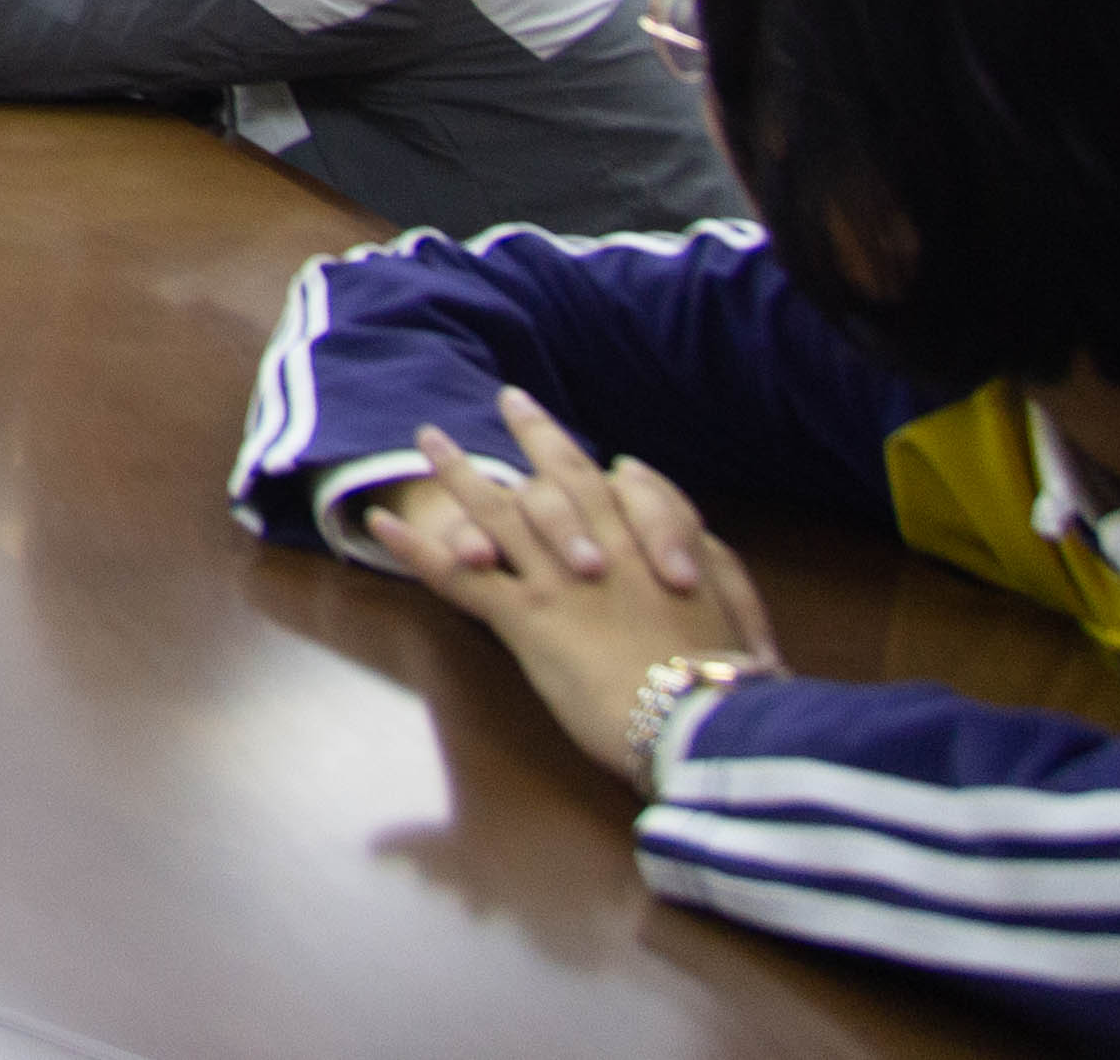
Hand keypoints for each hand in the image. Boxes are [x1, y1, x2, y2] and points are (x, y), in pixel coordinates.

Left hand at [356, 387, 785, 784]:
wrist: (704, 720)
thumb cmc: (729, 678)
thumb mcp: (740, 610)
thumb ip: (714, 570)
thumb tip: (697, 554)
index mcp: (654, 543)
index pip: (625, 484)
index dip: (609, 468)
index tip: (594, 453)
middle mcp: (600, 546)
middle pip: (558, 476)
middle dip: (533, 434)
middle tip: (509, 399)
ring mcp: (557, 577)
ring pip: (498, 509)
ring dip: (457, 471)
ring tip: (430, 437)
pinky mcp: (526, 617)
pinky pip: (458, 575)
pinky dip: (415, 548)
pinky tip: (379, 525)